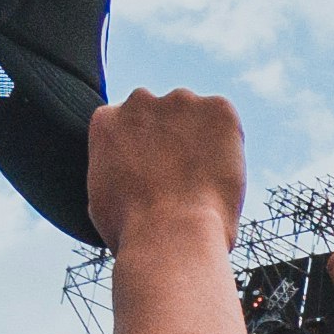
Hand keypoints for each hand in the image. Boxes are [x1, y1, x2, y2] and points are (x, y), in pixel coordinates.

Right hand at [83, 88, 245, 254]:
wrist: (171, 233)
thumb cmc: (134, 230)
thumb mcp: (102, 199)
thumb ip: (111, 172)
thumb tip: (122, 179)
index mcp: (107, 120)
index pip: (131, 125)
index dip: (147, 152)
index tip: (157, 175)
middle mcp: (139, 100)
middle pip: (164, 115)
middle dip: (174, 141)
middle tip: (184, 179)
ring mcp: (180, 102)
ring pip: (197, 117)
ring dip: (203, 142)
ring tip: (204, 183)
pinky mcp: (218, 110)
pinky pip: (228, 122)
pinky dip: (231, 145)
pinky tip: (221, 175)